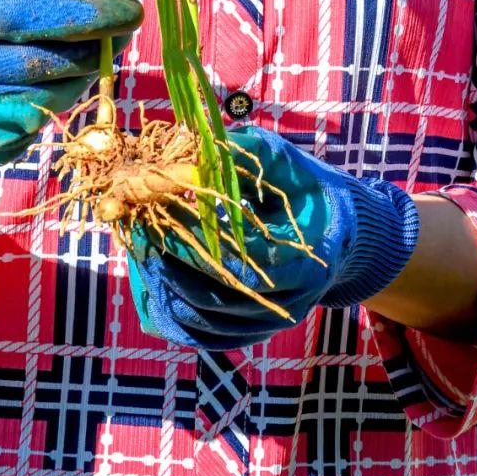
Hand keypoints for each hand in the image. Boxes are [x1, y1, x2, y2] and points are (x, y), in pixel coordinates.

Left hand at [126, 125, 419, 348]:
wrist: (339, 236)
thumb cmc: (308, 191)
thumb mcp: (288, 164)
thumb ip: (251, 153)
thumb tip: (202, 141)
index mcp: (303, 262)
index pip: (237, 258)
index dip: (193, 236)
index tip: (159, 208)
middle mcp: (288, 302)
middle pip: (215, 295)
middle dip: (169, 260)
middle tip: (137, 227)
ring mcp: (269, 322)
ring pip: (203, 321)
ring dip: (162, 285)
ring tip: (138, 247)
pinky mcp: (251, 330)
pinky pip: (202, 335)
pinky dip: (169, 312)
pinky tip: (148, 278)